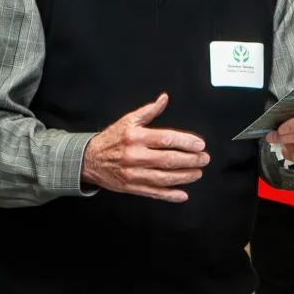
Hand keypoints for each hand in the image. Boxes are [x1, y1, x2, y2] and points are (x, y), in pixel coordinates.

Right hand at [82, 93, 208, 201]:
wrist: (89, 160)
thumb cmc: (111, 139)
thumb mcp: (127, 120)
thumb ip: (149, 111)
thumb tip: (164, 98)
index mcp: (135, 137)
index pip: (166, 139)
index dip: (186, 142)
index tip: (199, 144)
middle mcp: (135, 156)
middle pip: (169, 160)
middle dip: (191, 160)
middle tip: (204, 158)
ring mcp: (134, 174)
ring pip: (165, 178)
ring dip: (185, 176)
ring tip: (198, 173)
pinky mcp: (132, 187)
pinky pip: (154, 193)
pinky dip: (170, 195)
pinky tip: (183, 194)